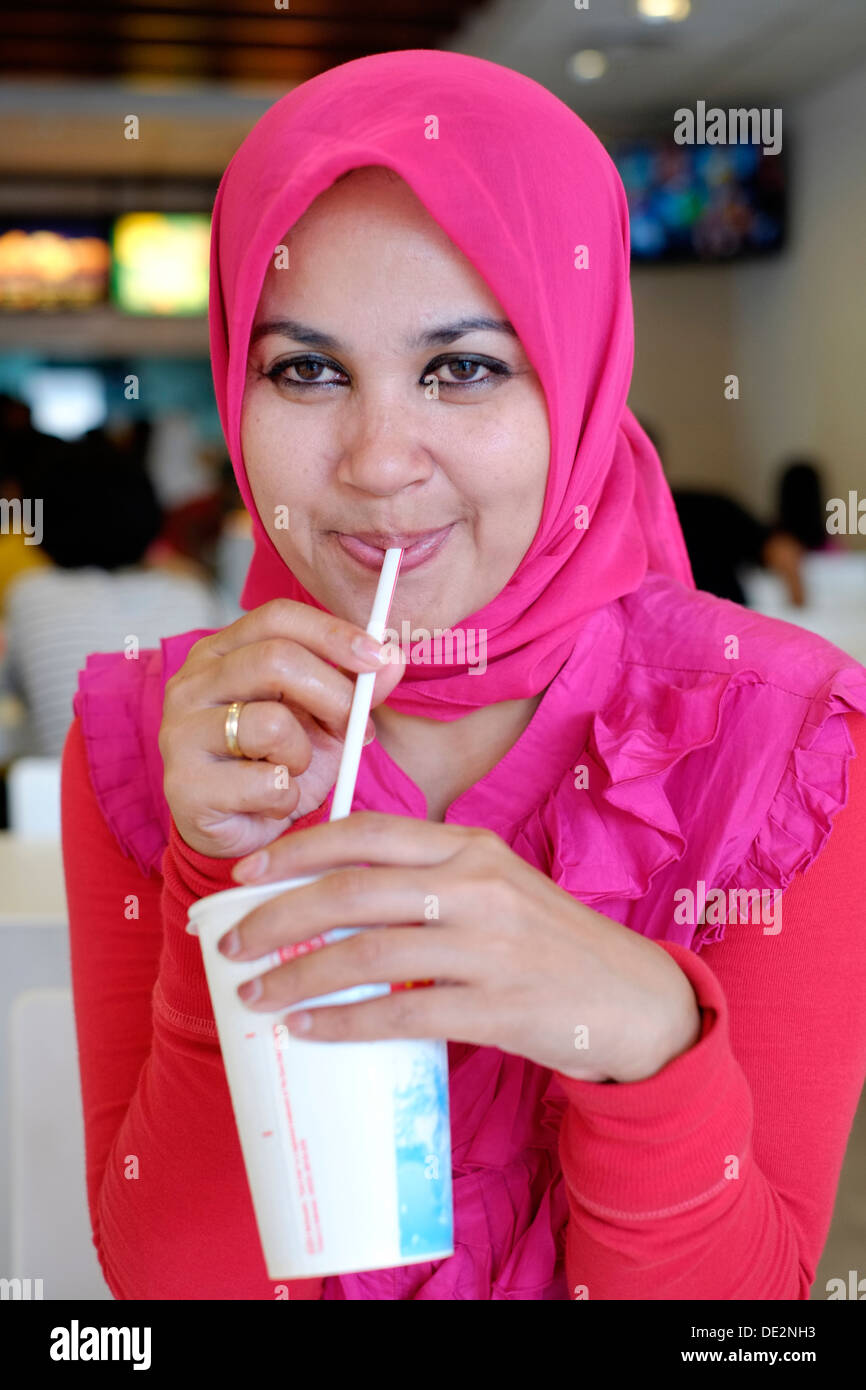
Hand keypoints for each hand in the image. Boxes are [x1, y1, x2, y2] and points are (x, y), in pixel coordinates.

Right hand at [158, 597, 405, 859]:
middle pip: (276, 660)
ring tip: (294, 771)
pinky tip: (271, 802)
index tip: (379, 657)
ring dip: (304, 756)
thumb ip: (357, 689)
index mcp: (222, 653)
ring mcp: (179, 732)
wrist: (243, 835)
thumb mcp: (325, 722)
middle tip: (357, 729)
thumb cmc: (279, 766)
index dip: (333, 633)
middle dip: (334, 696)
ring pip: (271, 723)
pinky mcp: (183, 784)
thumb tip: (393, 659)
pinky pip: (264, 782)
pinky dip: (286, 796)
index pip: (277, 617)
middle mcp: (191, 684)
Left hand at [219, 812, 701, 1083]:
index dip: (297, 850)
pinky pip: (400, 1014)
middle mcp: (477, 886)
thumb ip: (430, 881)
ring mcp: (489, 947)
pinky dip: (343, 1023)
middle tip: (230, 942)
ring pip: (366, 953)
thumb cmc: (551, 942)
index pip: (367, 832)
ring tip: (255, 994)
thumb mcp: (498, 886)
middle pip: (352, 890)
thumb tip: (333, 901)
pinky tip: (308, 1031)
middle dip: (277, 915)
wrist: (635, 998)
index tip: (247, 874)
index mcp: (471, 847)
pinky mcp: (497, 1007)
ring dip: (297, 976)